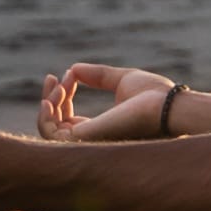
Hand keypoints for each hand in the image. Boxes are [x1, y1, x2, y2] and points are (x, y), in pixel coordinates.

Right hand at [37, 63, 178, 141]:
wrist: (166, 106)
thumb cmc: (153, 95)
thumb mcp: (121, 80)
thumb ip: (98, 75)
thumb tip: (74, 68)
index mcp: (100, 127)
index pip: (67, 118)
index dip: (63, 95)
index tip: (69, 73)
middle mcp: (92, 139)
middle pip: (55, 125)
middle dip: (50, 98)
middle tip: (53, 77)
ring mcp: (88, 142)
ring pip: (49, 131)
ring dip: (48, 105)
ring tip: (58, 84)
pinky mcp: (85, 141)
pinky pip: (51, 137)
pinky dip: (44, 118)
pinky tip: (50, 99)